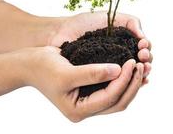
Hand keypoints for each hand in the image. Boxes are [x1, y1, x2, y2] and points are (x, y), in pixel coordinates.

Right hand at [21, 46, 144, 121]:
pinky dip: (125, 81)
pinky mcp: (92, 91)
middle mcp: (86, 109)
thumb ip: (92, 73)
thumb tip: (119, 70)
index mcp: (78, 110)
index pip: (110, 98)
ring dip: (132, 83)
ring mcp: (90, 101)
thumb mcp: (66, 73)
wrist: (30, 64)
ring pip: (119, 98)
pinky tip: (133, 71)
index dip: (124, 81)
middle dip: (132, 84)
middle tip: (142, 65)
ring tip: (141, 66)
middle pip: (119, 102)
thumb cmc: (43, 69)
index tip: (132, 62)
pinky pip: (114, 89)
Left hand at [49, 11, 152, 83]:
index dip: (146, 49)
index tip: (142, 46)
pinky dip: (129, 84)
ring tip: (142, 68)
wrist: (59, 34)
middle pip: (140, 63)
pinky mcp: (101, 81)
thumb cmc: (82, 24)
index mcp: (123, 43)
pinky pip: (118, 85)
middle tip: (143, 58)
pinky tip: (136, 82)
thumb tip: (144, 38)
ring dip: (141, 73)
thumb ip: (130, 22)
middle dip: (146, 61)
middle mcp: (119, 56)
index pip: (142, 49)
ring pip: (132, 75)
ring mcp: (110, 69)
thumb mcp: (111, 18)